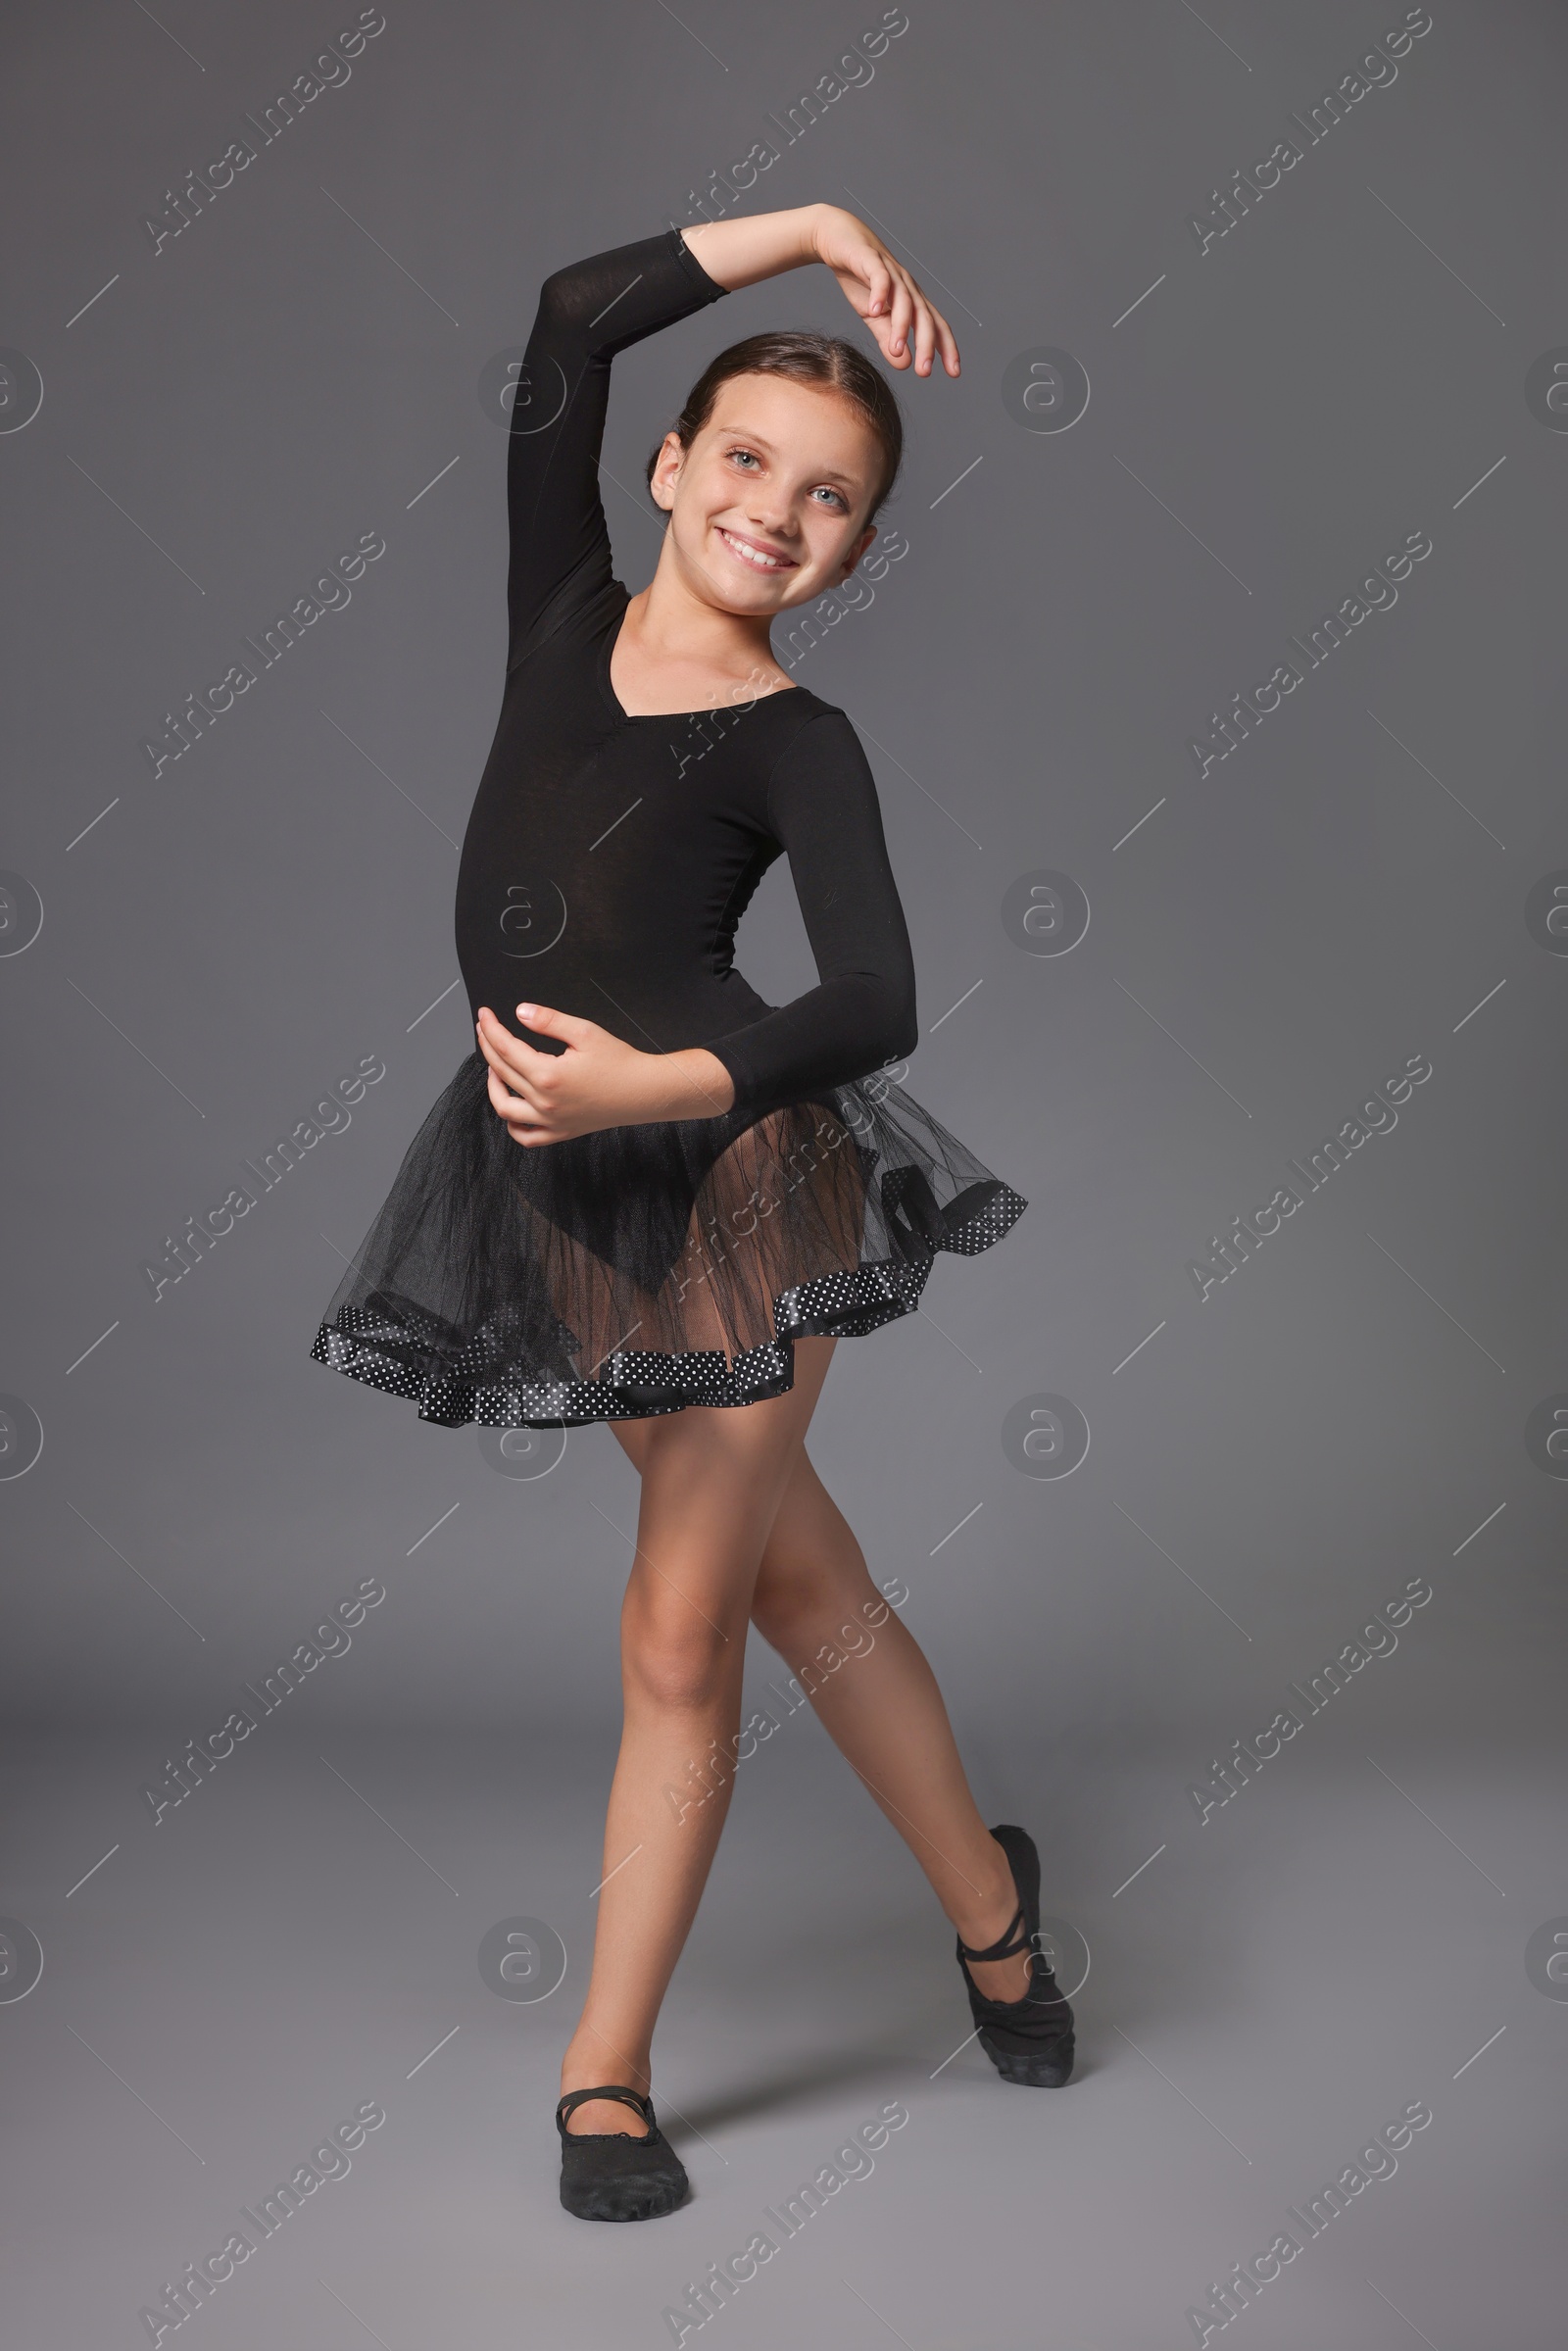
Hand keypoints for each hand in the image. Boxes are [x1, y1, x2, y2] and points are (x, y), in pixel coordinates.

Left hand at [476, 1004, 733, 1144]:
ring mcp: (551, 1121)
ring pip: (505, 1109)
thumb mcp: (585, 1032)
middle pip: (501, 1072)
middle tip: (485, 1030)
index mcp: (548, 1074)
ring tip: (494, 1068)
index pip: (506, 1048)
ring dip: (493, 1087)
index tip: (484, 1015)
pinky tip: (512, 1105)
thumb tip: (520, 1012)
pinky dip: (512, 1124)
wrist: (645, 1091)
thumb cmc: (621, 1062)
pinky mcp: (560, 1132)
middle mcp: (544, 1102)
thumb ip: (549, 1021)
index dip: (491, 1028)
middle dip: (488, 1047)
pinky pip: (526, 1136)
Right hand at [810, 205, 959, 377]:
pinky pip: (879, 276)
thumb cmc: (860, 280)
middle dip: (926, 344)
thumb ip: (888, 339)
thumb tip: (905, 364)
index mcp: (912, 301)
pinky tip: (875, 309)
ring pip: (903, 299)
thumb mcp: (874, 317)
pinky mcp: (871, 260)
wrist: (838, 240)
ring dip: (901, 325)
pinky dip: (879, 292)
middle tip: (925, 371)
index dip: (946, 348)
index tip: (954, 372)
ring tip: (895, 349)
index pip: (935, 326)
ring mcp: (891, 272)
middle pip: (923, 316)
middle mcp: (907, 286)